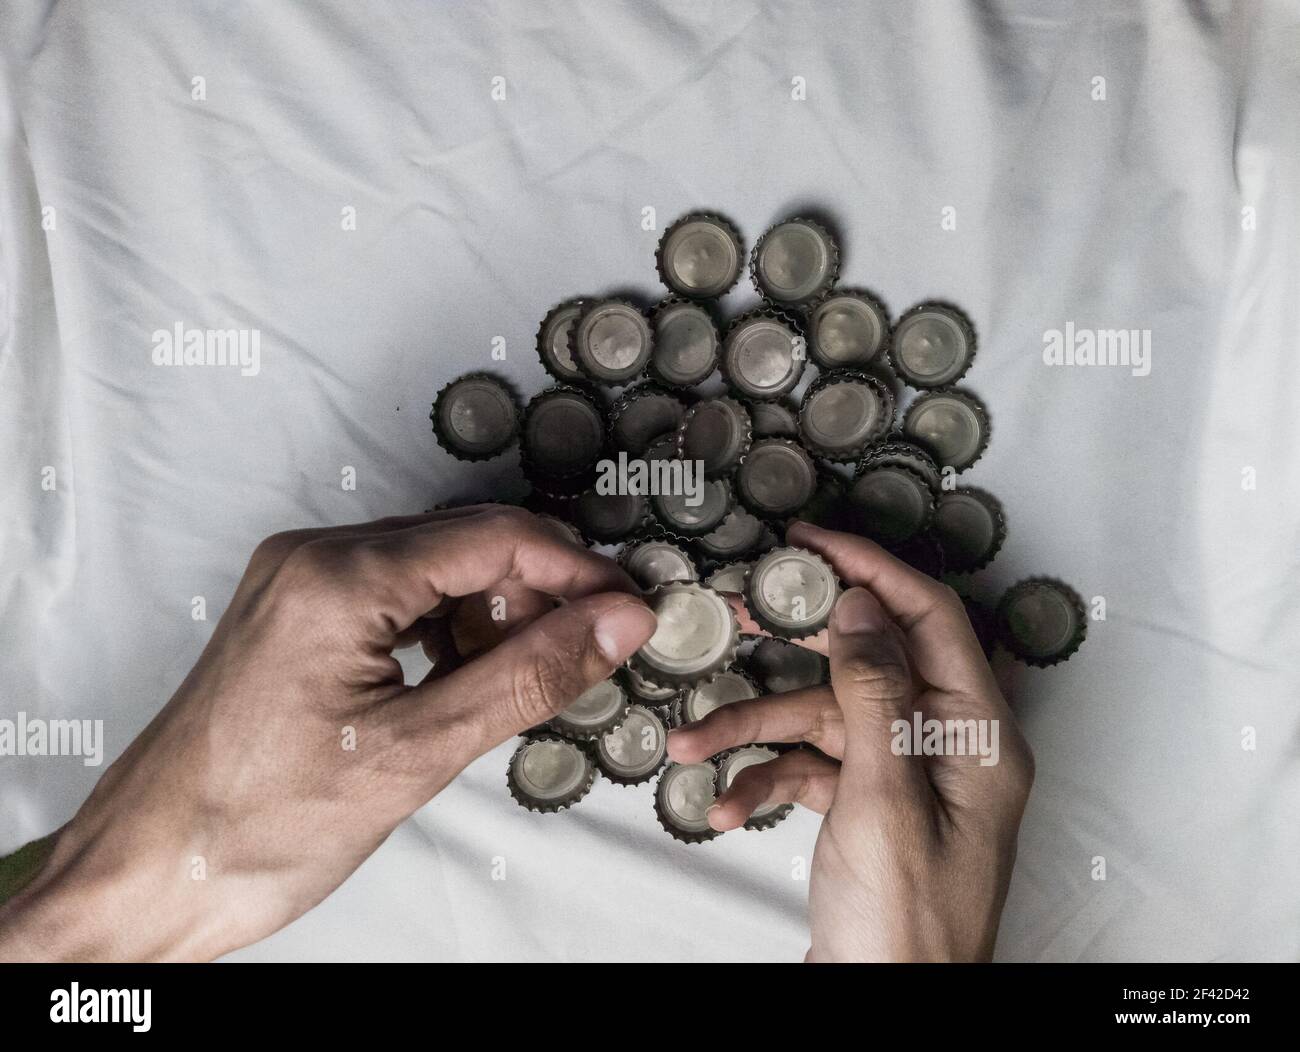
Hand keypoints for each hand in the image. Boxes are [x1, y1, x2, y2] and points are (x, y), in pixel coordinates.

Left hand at [0, 506, 655, 960]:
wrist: (148, 874)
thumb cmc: (252, 826)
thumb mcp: (416, 754)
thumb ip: (527, 677)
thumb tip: (614, 625)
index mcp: (337, 579)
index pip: (494, 540)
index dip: (578, 572)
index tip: (631, 611)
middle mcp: (313, 560)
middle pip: (466, 544)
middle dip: (541, 593)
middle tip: (598, 648)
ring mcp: (300, 584)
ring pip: (436, 570)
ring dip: (496, 614)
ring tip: (529, 678)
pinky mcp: (298, 615)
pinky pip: (398, 596)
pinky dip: (449, 630)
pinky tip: (470, 676)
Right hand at [667, 521, 1033, 961]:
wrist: (885, 1008)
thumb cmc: (907, 928)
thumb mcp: (884, 798)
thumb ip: (874, 694)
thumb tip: (861, 608)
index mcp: (977, 734)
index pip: (929, 618)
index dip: (870, 568)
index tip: (812, 540)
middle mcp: (946, 747)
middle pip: (865, 663)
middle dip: (792, 647)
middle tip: (738, 610)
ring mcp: (906, 779)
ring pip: (825, 720)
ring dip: (758, 730)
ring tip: (697, 742)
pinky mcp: (871, 808)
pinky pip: (814, 769)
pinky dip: (768, 780)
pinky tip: (731, 807)